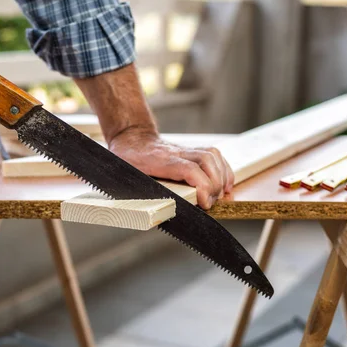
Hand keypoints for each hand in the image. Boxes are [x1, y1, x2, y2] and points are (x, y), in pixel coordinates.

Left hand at [109, 127, 234, 209]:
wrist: (129, 136)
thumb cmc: (125, 159)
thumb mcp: (121, 175)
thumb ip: (129, 190)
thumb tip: (129, 210)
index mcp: (160, 160)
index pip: (188, 169)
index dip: (202, 186)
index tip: (205, 203)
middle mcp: (176, 152)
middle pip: (207, 161)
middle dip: (215, 184)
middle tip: (211, 203)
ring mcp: (184, 150)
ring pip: (212, 156)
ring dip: (223, 176)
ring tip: (223, 195)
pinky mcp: (190, 151)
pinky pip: (213, 155)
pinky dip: (223, 169)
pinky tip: (225, 182)